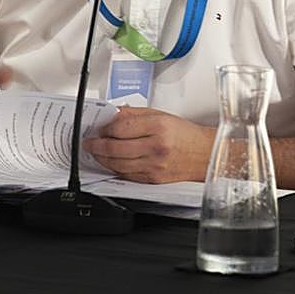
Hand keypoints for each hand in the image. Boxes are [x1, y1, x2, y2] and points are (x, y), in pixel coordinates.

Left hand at [84, 107, 215, 183]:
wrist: (204, 155)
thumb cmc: (186, 135)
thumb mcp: (162, 115)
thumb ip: (135, 114)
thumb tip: (113, 115)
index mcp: (158, 126)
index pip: (120, 127)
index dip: (104, 128)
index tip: (99, 128)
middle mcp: (155, 147)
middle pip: (114, 148)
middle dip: (96, 145)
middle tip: (90, 142)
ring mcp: (153, 165)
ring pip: (116, 164)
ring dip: (101, 159)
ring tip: (97, 153)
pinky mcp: (152, 179)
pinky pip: (126, 175)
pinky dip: (115, 169)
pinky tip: (112, 162)